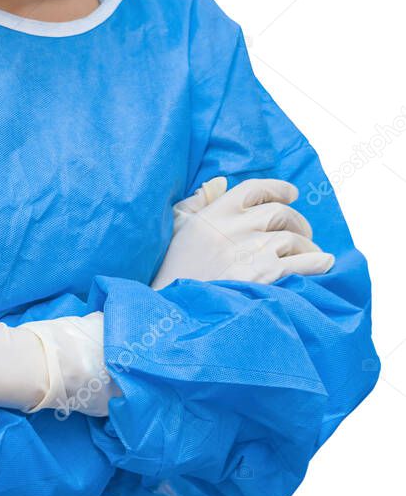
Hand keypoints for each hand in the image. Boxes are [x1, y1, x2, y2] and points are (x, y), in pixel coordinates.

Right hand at [151, 177, 334, 288]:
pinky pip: (298, 264)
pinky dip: (315, 262)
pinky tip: (324, 263)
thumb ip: (196, 204)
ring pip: (291, 238)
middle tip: (303, 231)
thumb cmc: (172, 272)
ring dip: (306, 245)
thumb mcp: (177, 229)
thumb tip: (219, 183)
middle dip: (297, 220)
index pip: (253, 188)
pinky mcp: (261, 277)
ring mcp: (248, 252)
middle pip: (278, 212)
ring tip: (310, 254)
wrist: (173, 312)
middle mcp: (233, 228)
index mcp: (214, 214)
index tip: (291, 194)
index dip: (277, 188)